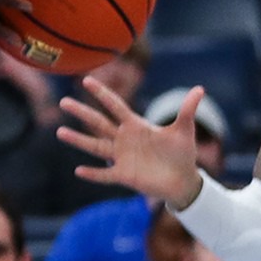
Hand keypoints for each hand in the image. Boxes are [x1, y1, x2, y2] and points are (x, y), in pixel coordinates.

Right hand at [58, 77, 203, 207]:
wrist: (183, 180)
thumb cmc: (182, 153)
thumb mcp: (184, 130)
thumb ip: (187, 109)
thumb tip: (200, 89)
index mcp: (136, 124)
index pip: (115, 105)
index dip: (102, 93)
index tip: (87, 80)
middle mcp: (124, 139)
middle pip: (99, 122)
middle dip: (82, 112)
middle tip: (63, 101)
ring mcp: (122, 157)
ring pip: (95, 146)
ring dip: (79, 140)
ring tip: (60, 132)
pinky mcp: (124, 175)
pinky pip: (105, 174)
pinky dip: (93, 173)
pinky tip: (78, 170)